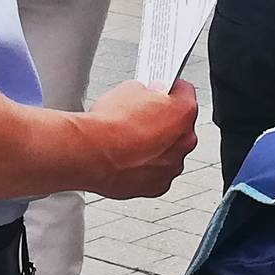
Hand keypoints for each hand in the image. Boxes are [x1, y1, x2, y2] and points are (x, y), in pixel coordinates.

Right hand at [82, 78, 198, 198]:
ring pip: (169, 151)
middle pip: (180, 125)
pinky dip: (146, 166)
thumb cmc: (109, 124)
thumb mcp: (129, 89)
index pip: (185, 92)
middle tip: (142, 116)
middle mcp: (184, 140)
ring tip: (130, 140)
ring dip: (156, 146)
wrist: (90, 153)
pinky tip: (128, 158)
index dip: (170, 90)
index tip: (161, 90)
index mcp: (183, 112)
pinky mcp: (158, 186)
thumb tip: (147, 95)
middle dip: (164, 120)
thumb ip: (147, 92)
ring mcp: (172, 165)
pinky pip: (157, 172)